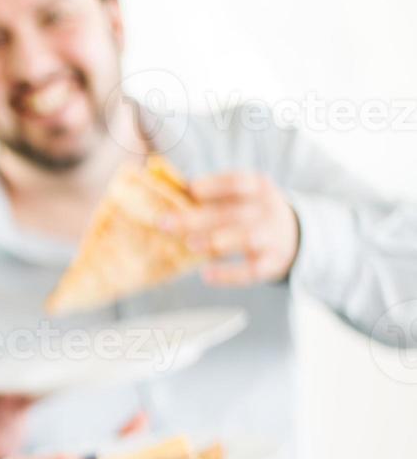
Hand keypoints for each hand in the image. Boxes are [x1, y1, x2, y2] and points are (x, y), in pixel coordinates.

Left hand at [158, 172, 300, 285]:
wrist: (295, 236)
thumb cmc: (249, 213)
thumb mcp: (239, 197)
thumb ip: (209, 196)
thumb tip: (164, 193)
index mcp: (258, 187)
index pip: (237, 182)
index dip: (214, 185)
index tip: (190, 190)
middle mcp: (268, 209)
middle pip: (232, 213)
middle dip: (197, 218)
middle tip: (165, 224)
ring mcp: (273, 236)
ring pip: (247, 238)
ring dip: (216, 240)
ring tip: (189, 244)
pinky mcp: (273, 263)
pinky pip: (252, 270)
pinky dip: (230, 274)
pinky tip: (206, 276)